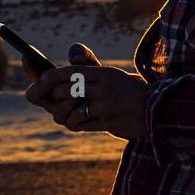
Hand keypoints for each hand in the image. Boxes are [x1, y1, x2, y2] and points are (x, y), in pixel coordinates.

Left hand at [25, 42, 150, 140]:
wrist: (157, 110)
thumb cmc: (127, 92)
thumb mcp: (109, 76)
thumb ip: (84, 70)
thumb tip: (51, 73)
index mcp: (102, 72)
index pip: (68, 72)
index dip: (49, 77)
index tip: (37, 82)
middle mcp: (103, 86)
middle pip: (64, 92)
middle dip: (53, 99)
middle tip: (52, 101)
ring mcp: (106, 105)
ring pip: (70, 112)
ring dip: (66, 116)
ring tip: (70, 114)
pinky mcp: (109, 122)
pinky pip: (81, 125)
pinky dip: (76, 124)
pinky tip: (79, 122)